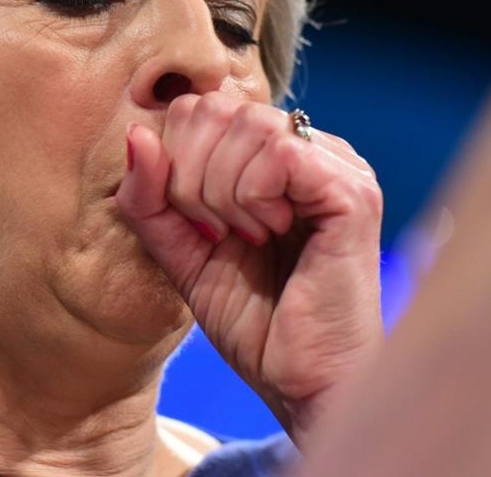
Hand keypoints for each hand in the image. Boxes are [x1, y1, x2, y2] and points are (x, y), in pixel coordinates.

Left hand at [115, 91, 383, 447]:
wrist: (302, 385)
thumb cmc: (254, 321)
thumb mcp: (180, 252)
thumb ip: (150, 198)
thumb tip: (137, 133)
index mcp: (272, 155)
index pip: (200, 107)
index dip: (174, 160)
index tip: (195, 224)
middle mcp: (309, 148)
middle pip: (218, 106)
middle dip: (191, 173)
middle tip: (213, 231)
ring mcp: (336, 165)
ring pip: (250, 123)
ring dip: (221, 189)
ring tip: (244, 237)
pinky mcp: (352, 192)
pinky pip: (281, 153)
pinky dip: (252, 195)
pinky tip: (268, 233)